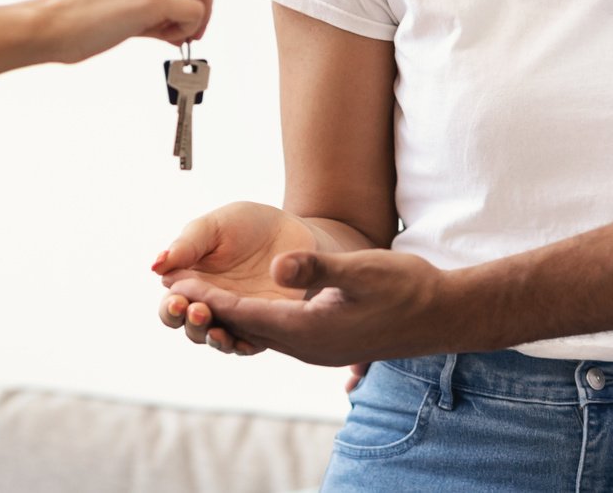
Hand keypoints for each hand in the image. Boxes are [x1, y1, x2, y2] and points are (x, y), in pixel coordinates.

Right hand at [35, 0, 213, 63]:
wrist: (44, 27)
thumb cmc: (72, 21)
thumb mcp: (118, 1)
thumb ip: (149, 8)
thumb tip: (176, 26)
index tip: (180, 23)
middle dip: (203, 6)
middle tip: (188, 31)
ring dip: (198, 16)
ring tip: (171, 36)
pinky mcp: (149, 1)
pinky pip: (193, 11)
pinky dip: (189, 29)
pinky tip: (165, 39)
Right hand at [154, 202, 320, 354]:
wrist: (295, 228)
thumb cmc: (249, 224)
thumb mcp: (215, 226)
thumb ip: (187, 245)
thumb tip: (156, 266)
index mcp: (192, 284)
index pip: (172, 307)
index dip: (171, 309)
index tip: (178, 300)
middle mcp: (212, 306)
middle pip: (191, 328)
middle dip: (191, 324)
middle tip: (198, 311)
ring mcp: (238, 318)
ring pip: (218, 340)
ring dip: (214, 338)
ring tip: (216, 330)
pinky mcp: (266, 324)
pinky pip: (251, 344)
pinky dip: (244, 346)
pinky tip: (243, 341)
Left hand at [165, 246, 461, 367]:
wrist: (442, 314)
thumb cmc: (405, 288)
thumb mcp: (360, 270)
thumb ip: (316, 269)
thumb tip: (277, 265)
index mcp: (308, 332)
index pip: (245, 315)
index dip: (209, 298)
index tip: (175, 284)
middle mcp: (307, 347)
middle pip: (245, 330)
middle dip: (209, 310)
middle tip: (170, 292)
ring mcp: (318, 348)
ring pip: (260, 333)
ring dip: (229, 316)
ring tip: (196, 298)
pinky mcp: (328, 340)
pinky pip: (278, 332)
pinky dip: (253, 318)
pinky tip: (245, 305)